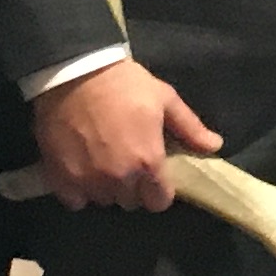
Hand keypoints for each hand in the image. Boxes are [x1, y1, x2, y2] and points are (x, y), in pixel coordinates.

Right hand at [32, 57, 222, 210]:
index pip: (159, 202)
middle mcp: (119, 179)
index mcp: (148, 163)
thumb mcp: (165, 99)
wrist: (75, 72)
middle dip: (132, 187)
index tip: (153, 175)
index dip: (158, 190)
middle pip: (130, 202)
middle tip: (127, 163)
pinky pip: (74, 200)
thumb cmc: (125, 85)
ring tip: (103, 164)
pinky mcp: (60, 178)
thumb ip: (190, 128)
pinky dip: (78, 190)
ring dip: (105, 188)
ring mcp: (88, 181)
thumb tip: (215, 145)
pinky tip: (80, 170)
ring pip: (103, 200)